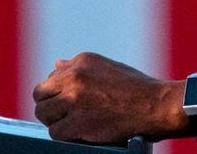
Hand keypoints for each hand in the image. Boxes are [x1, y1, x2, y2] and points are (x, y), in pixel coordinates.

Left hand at [32, 52, 182, 142]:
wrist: (156, 105)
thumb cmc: (137, 88)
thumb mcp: (107, 67)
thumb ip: (79, 68)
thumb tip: (56, 64)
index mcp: (82, 61)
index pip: (51, 77)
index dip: (56, 93)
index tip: (67, 102)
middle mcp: (75, 76)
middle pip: (40, 94)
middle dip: (49, 106)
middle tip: (64, 115)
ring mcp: (75, 100)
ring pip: (44, 113)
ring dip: (55, 121)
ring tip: (73, 124)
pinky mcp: (77, 122)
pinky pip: (55, 132)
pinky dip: (65, 136)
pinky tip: (80, 132)